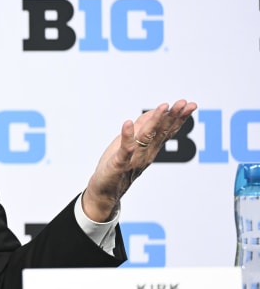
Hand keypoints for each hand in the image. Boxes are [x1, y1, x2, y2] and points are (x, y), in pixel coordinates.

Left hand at [82, 99, 196, 221]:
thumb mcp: (132, 144)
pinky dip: (126, 137)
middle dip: (173, 117)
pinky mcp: (118, 164)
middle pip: (161, 132)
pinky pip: (123, 150)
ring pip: (146, 138)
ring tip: (163, 107)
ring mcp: (133, 158)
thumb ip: (142, 129)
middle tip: (185, 104)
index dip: (178, 118)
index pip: (166, 131)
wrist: (106, 192)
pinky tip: (127, 124)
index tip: (190, 105)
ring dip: (155, 122)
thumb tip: (153, 112)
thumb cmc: (119, 167)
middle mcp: (145, 153)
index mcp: (149, 149)